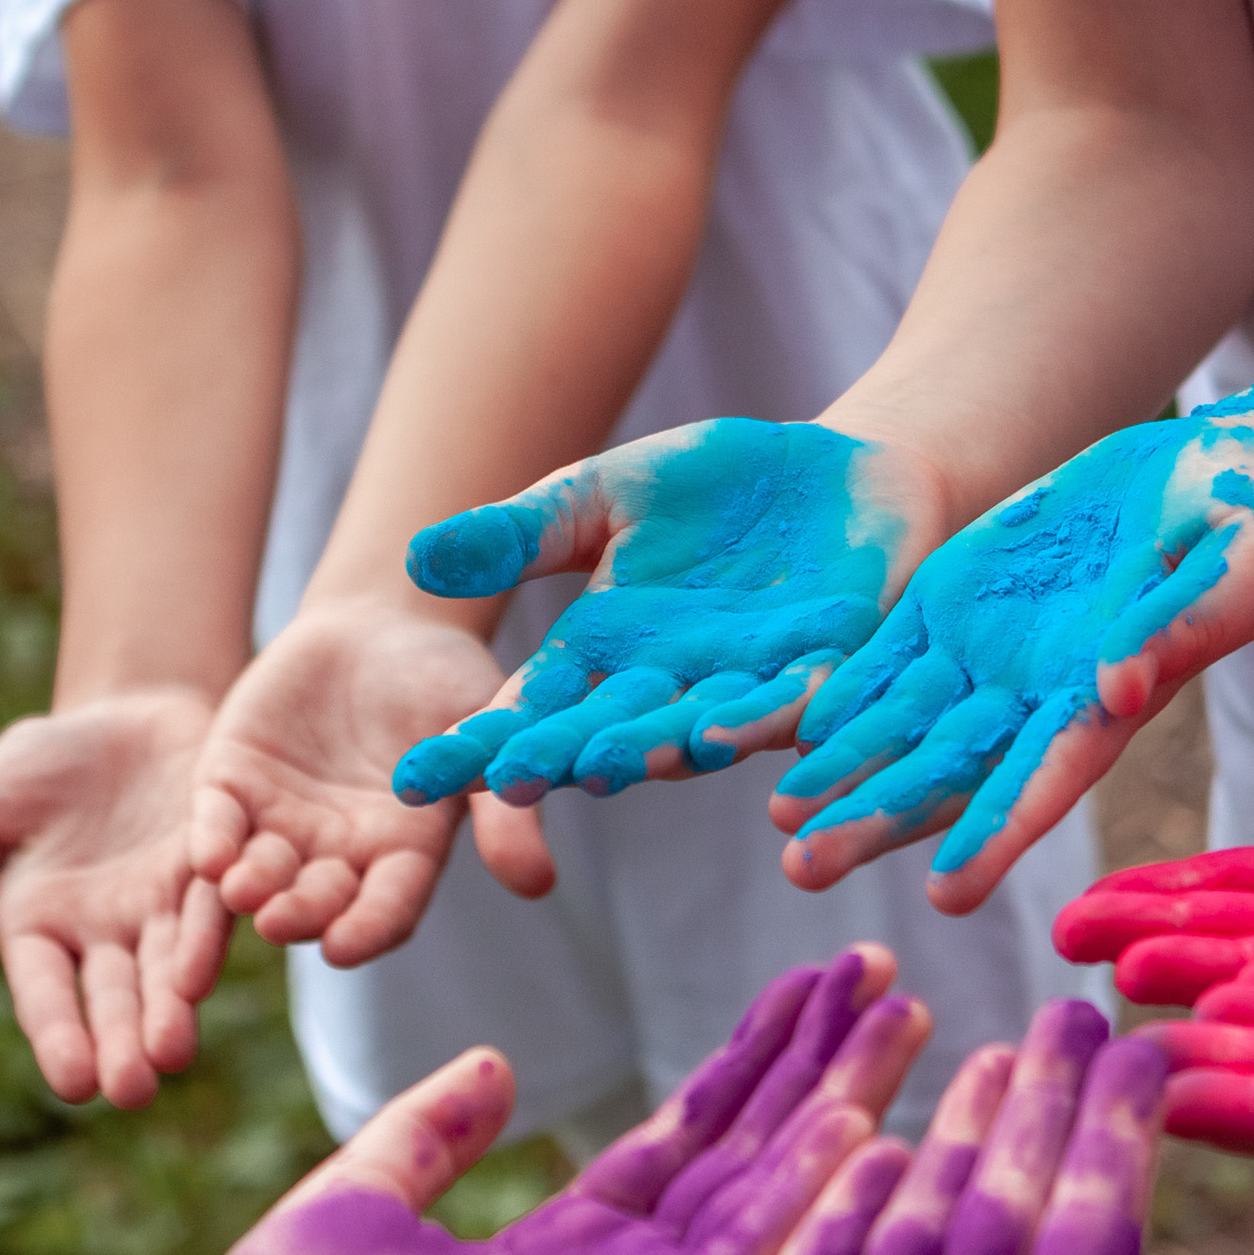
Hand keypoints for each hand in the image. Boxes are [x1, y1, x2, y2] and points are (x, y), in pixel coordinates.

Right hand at [0, 689, 228, 1108]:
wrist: (118, 712)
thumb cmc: (33, 772)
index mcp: (40, 932)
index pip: (46, 994)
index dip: (59, 1037)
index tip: (72, 1085)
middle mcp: (108, 933)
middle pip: (116, 996)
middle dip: (124, 1042)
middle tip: (134, 1090)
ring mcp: (166, 904)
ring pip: (172, 963)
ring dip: (175, 1007)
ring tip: (175, 1053)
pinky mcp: (216, 866)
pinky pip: (217, 897)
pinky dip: (218, 922)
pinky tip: (220, 953)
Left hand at [0, 949, 929, 1254]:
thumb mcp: (361, 1194)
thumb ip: (431, 1131)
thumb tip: (495, 1063)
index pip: (685, 1145)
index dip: (749, 1065)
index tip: (809, 990)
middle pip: (746, 1158)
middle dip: (818, 1065)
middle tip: (885, 974)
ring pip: (766, 1194)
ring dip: (838, 1103)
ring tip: (903, 1013)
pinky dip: (805, 1186)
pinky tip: (863, 1115)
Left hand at [187, 604, 554, 947]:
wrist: (382, 623)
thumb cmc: (450, 682)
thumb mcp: (490, 736)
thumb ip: (505, 805)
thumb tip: (538, 884)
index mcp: (404, 851)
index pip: (387, 905)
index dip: (368, 927)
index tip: (345, 947)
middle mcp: (339, 850)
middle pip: (318, 897)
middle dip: (299, 911)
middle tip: (279, 923)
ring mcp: (282, 819)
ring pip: (260, 869)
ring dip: (247, 886)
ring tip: (237, 891)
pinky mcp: (233, 782)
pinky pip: (217, 822)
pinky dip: (211, 839)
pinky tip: (204, 855)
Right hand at [392, 420, 927, 815]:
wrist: (838, 471)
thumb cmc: (711, 488)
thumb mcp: (602, 496)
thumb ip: (523, 534)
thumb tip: (418, 559)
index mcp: (604, 658)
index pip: (529, 712)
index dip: (477, 747)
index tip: (415, 778)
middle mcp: (667, 691)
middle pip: (601, 737)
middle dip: (557, 759)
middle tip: (506, 782)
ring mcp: (747, 692)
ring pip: (693, 734)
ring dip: (653, 752)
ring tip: (608, 766)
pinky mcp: (829, 674)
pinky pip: (795, 709)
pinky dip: (763, 725)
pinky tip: (723, 732)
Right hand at [621, 994, 1253, 1254]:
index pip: (1102, 1217)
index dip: (1127, 1130)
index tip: (1151, 1042)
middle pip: (1021, 1195)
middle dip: (1050, 1105)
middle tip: (1071, 1007)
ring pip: (934, 1210)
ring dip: (966, 1133)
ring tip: (990, 1049)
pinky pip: (832, 1248)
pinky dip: (857, 1191)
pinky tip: (880, 1136)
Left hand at [770, 418, 1253, 913]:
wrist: (1204, 470)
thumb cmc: (1246, 526)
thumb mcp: (1240, 570)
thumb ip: (1182, 626)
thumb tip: (1114, 687)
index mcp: (1109, 707)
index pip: (1044, 782)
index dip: (997, 834)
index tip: (948, 891)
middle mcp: (1037, 698)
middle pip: (949, 774)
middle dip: (879, 823)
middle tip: (804, 872)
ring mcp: (989, 654)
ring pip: (902, 727)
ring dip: (843, 772)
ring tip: (780, 818)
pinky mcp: (953, 601)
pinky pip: (885, 657)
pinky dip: (841, 694)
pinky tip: (787, 729)